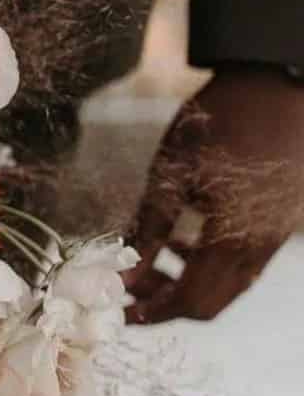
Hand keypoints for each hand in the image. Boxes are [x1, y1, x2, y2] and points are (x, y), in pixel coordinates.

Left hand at [126, 64, 303, 323]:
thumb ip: (147, 229)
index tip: (119, 311)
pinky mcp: (275, 221)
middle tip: (129, 289)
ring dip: (186, 282)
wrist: (276, 84)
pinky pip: (241, 261)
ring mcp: (272, 236)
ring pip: (228, 284)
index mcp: (233, 241)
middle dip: (166, 303)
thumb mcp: (171, 172)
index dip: (153, 312)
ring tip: (147, 261)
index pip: (191, 301)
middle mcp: (259, 248)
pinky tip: (180, 239)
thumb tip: (121, 274)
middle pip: (211, 301)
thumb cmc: (219, 121)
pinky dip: (207, 262)